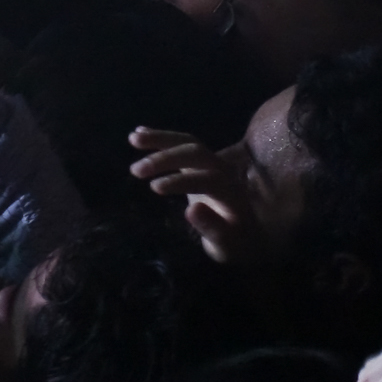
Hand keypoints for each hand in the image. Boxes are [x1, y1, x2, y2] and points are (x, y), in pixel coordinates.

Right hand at [127, 128, 258, 263]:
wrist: (247, 234)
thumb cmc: (235, 244)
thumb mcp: (227, 247)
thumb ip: (213, 229)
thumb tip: (191, 209)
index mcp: (231, 194)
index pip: (208, 179)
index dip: (182, 181)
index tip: (155, 187)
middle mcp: (224, 172)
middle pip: (197, 154)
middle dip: (166, 159)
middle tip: (136, 170)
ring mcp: (212, 164)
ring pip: (188, 142)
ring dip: (160, 139)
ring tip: (133, 138)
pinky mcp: (200, 163)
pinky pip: (182, 144)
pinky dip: (160, 138)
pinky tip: (138, 134)